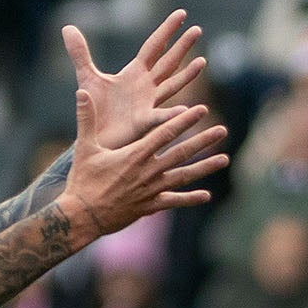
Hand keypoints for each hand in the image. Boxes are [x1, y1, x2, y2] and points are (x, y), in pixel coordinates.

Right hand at [59, 28, 228, 237]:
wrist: (83, 216)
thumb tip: (82, 91)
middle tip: (222, 130)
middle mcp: (148, 171)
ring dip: (205, 168)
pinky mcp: (150, 206)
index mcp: (135, 154)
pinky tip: (207, 196)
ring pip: (184, 176)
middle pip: (182, 153)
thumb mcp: (84, 147)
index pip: (165, 133)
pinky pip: (173, 201)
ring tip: (225, 160)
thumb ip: (86, 119)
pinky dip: (190, 199)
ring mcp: (151, 189)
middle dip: (203, 141)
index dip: (184, 121)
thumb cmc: (83, 180)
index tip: (201, 110)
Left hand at [71, 11, 207, 147]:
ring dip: (187, 75)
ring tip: (202, 62)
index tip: (181, 14)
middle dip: (183, 47)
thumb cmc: (96, 109)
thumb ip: (80, 53)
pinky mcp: (142, 123)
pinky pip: (159, 117)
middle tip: (198, 29)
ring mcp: (148, 104)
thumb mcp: (87, 76)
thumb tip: (67, 27)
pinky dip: (172, 114)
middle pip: (168, 62)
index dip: (167, 30)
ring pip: (172, 86)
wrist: (94, 137)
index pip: (155, 46)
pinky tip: (186, 110)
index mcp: (135, 73)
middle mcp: (147, 87)